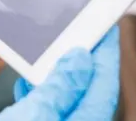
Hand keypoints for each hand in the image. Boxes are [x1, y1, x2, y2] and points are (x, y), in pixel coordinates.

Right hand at [0, 28, 119, 120]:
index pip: (104, 82)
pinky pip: (51, 105)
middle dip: (84, 57)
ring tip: (51, 51)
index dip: (106, 50)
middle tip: (79, 29)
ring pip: (69, 95)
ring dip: (60, 72)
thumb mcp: (35, 113)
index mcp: (83, 120)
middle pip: (89, 87)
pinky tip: (29, 84)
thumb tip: (80, 57)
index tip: (106, 24)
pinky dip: (44, 89)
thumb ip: (60, 88)